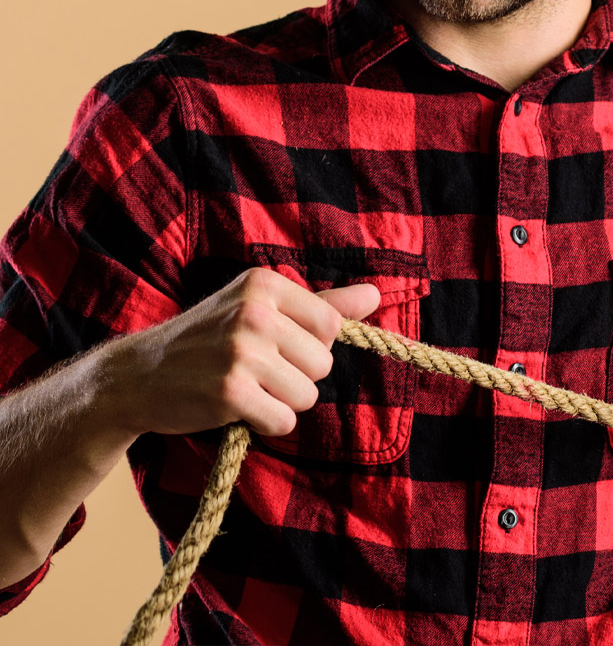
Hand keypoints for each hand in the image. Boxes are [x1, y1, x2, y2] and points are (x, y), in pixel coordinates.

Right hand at [106, 269, 379, 439]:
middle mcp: (255, 312)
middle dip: (297, 377)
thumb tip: (377, 295)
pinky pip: (283, 421)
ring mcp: (241, 351)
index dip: (312, 346)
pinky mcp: (230, 392)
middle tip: (257, 371)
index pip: (331, 324)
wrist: (138, 375)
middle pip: (323, 364)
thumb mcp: (260, 306)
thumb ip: (322, 303)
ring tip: (247, 388)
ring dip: (282, 403)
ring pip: (307, 395)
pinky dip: (266, 424)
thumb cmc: (208, 338)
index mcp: (265, 283)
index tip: (280, 347)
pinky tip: (239, 409)